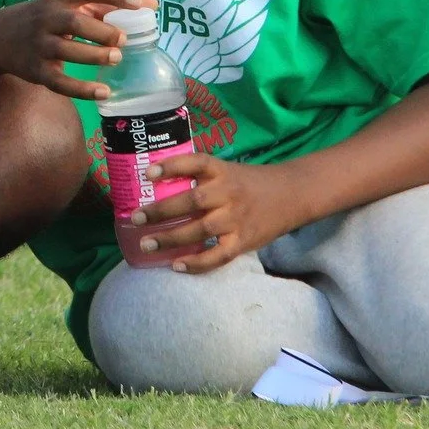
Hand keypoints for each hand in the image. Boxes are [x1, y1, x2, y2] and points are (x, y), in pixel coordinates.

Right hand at [0, 0, 156, 100]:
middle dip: (101, 31)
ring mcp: (38, 46)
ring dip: (93, 55)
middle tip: (123, 39)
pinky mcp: (35, 71)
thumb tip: (153, 5)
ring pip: (65, 51)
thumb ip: (107, 5)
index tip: (138, 3)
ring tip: (115, 58)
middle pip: (73, 23)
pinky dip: (81, 89)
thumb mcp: (69, 5)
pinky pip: (59, 82)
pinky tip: (104, 92)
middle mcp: (45, 19)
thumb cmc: (47, 18)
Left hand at [129, 154, 302, 273]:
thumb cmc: (250, 183)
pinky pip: (217, 256)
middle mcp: (228, 193)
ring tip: (146, 245)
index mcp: (223, 171)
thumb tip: (157, 182)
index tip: (148, 173)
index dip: (172, 166)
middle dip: (161, 210)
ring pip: (200, 230)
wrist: (292, 195)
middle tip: (135, 218)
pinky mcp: (244, 241)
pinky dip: (197, 263)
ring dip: (171, 239)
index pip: (196, 163)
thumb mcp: (227, 171)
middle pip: (192, 200)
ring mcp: (237, 219)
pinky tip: (176, 266)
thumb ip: (200, 177)